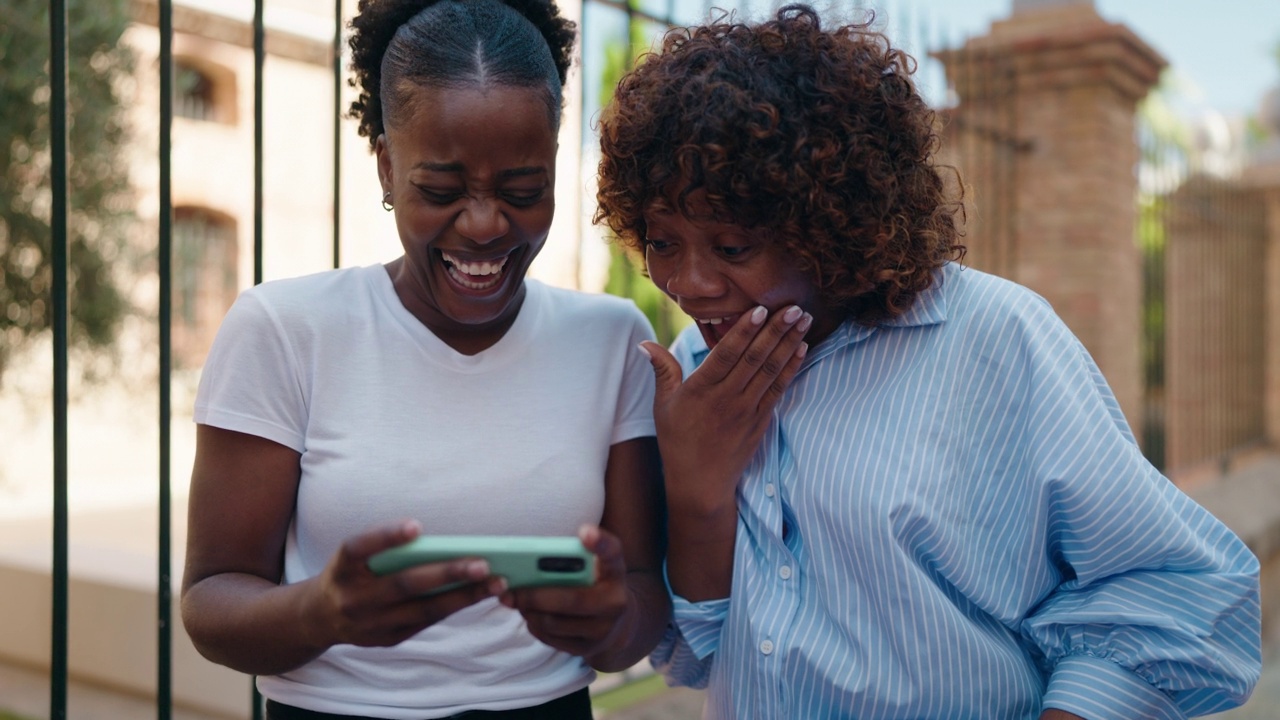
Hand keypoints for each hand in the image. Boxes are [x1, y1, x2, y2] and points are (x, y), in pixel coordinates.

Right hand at [306, 520, 503, 648]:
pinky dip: (453, 607)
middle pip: (404, 585)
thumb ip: (386, 549)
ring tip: (495, 582)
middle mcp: (352, 597)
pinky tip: (477, 595)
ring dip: (463, 596)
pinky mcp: (386, 640)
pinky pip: (425, 622)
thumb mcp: (355, 557)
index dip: (386, 536)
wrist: (320, 617)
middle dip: (447, 574)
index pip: (359, 548)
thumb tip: (444, 545)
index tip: (416, 525)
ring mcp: (369, 624)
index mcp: (341, 567)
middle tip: (483, 564)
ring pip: (423, 610)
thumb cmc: (351, 573)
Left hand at [500, 525, 630, 658]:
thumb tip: (531, 555)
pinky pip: (552, 639)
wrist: (619, 624)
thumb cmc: (597, 584)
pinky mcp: (588, 649)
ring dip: (530, 612)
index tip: (584, 531)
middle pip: (571, 600)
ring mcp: (603, 630)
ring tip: (516, 602)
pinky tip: (530, 616)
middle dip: (535, 596)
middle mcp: (616, 601)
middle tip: (511, 592)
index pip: (612, 552)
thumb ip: (576, 553)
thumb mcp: (597, 564)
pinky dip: (535, 626)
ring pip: (554, 623)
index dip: (599, 542)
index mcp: (615, 570)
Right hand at [641, 305, 809, 515]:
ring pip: (771, 370)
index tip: (761, 310)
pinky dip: (791, 367)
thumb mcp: (662, 405)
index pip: (726, 355)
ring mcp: (747, 410)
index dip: (745, 332)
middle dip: (776, 330)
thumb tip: (644, 343)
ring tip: (804, 319)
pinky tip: (801, 348)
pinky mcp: (761, 420)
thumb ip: (662, 370)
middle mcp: (727, 399)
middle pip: (755, 358)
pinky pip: (779, 389)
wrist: (700, 483)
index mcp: (701, 391)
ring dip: (789, 343)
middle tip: (793, 306)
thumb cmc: (677, 441)